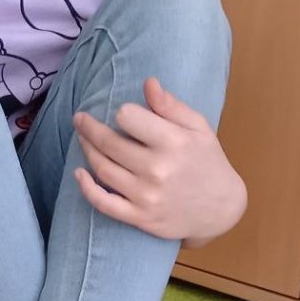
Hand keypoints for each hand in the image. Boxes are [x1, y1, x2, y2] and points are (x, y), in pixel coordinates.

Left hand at [74, 76, 246, 244]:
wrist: (220, 209)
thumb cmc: (208, 162)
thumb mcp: (198, 128)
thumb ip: (171, 106)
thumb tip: (148, 83)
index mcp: (173, 142)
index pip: (128, 117)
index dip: (122, 113)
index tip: (122, 114)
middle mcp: (157, 169)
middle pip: (109, 143)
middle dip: (89, 128)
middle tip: (79, 119)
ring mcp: (146, 196)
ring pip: (102, 169)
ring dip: (87, 151)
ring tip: (82, 139)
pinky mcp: (140, 217)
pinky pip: (104, 204)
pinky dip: (86, 188)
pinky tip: (78, 173)